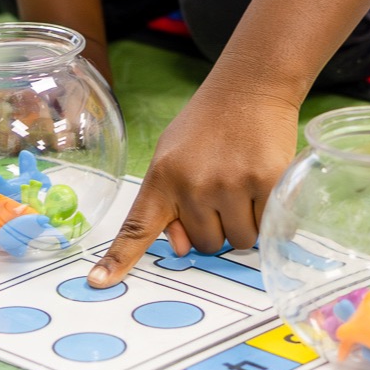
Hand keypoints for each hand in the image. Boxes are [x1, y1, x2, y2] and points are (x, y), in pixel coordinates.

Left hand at [83, 77, 298, 286]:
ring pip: (239, 241)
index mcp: (162, 178)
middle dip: (217, 227)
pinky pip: (268, 227)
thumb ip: (169, 202)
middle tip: (223, 190)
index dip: (119, 259)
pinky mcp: (266, 182)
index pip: (137, 227)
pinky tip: (264, 184)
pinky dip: (269, 215)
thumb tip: (176, 249)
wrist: (249, 86)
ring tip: (243, 184)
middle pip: (205, 244)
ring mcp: (230, 184)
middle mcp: (193, 184)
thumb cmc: (208, 124)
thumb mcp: (173, 156)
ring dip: (245, 223)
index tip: (100, 282)